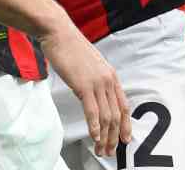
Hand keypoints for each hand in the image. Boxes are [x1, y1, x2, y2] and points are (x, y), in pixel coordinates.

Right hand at [40, 24, 130, 156]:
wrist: (58, 32)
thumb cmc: (69, 46)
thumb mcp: (90, 63)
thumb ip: (95, 79)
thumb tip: (93, 94)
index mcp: (111, 75)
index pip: (123, 105)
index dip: (125, 125)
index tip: (124, 139)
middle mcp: (108, 80)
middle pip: (116, 115)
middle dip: (114, 137)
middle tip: (109, 152)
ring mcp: (97, 83)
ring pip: (106, 116)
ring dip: (104, 136)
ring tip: (100, 150)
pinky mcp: (83, 85)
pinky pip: (92, 110)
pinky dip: (94, 126)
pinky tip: (93, 136)